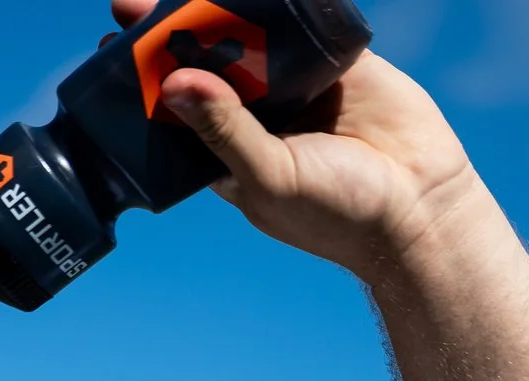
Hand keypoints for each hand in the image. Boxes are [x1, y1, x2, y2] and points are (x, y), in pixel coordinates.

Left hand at [107, 0, 487, 276]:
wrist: (419, 206)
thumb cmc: (335, 212)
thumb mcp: (267, 176)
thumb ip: (223, 130)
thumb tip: (174, 83)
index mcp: (227, 151)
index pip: (175, 109)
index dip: (144, 83)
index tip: (109, 55)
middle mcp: (255, 114)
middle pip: (203, 64)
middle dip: (169, 37)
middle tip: (129, 9)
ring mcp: (294, 85)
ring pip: (247, 37)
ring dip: (216, 10)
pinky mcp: (335, 60)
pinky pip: (301, 22)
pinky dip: (280, 2)